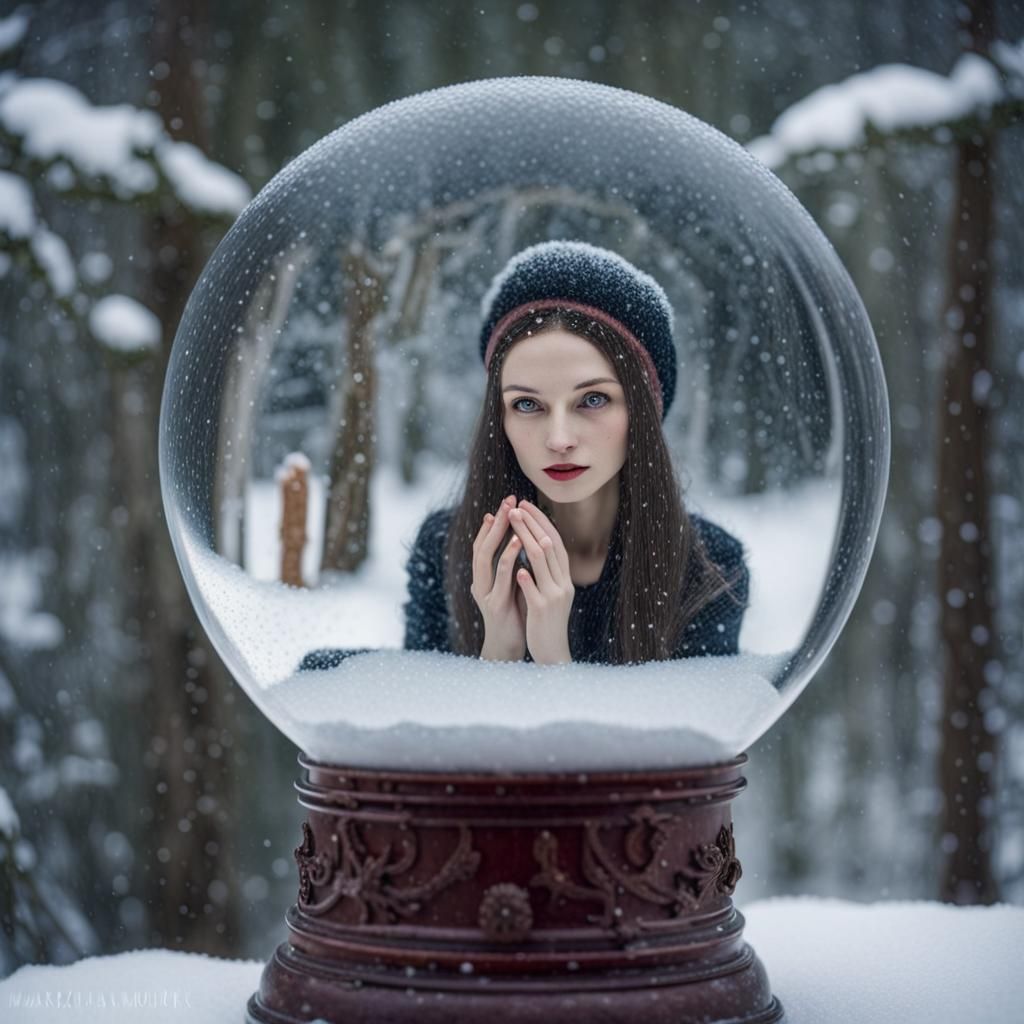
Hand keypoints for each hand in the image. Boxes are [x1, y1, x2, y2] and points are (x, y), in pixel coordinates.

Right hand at [471, 494, 526, 659]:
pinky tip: (517, 544)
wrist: (508, 648)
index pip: (486, 544)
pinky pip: (501, 578)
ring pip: (486, 559)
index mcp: (484, 578)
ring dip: (497, 536)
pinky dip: (508, 559)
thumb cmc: (513, 615)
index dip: (494, 523)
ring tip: (510, 517)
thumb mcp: (513, 586)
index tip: (507, 502)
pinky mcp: (495, 605)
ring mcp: (485, 594)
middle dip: (495, 523)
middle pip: (482, 546)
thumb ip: (514, 567)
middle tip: (506, 501)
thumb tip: (524, 541)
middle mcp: (479, 582)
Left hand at [508, 500, 573, 664]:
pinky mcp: (542, 611)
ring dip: (526, 539)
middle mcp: (562, 583)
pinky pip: (534, 591)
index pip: (554, 542)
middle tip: (515, 506)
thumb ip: (546, 572)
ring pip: (541, 562)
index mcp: (564, 578)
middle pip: (548, 546)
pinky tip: (517, 568)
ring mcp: (553, 597)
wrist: (553, 653)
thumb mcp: (550, 592)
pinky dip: (527, 579)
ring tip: (513, 522)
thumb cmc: (546, 621)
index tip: (526, 505)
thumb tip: (536, 544)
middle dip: (531, 524)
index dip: (541, 522)